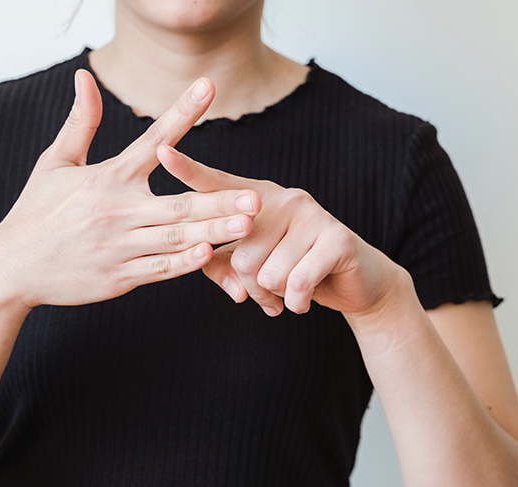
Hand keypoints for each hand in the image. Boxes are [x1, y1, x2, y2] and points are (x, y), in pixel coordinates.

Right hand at [0, 70, 261, 308]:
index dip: (181, 113)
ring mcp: (119, 247)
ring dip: (213, 232)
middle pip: (177, 204)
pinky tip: (209, 255)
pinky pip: (159, 269)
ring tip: (247, 224)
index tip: (208, 88)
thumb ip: (81, 122)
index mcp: (106, 179)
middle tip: (255, 196)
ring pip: (175, 239)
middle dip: (218, 200)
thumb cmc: (36, 213)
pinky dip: (183, 264)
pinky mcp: (119, 277)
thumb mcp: (55, 163)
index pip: (151, 140)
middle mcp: (116, 212)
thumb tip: (84, 77)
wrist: (11, 267)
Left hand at [157, 144, 410, 318]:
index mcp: (259, 199)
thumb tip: (208, 270)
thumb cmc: (295, 270)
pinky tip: (304, 298)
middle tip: (268, 291)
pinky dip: (296, 302)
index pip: (219, 185)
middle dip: (252, 287)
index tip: (162, 152)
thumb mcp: (255, 265)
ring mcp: (313, 215)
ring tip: (289, 290)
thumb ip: (220, 264)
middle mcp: (285, 199)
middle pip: (240, 254)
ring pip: (267, 273)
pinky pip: (296, 282)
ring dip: (275, 296)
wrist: (356, 283)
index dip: (190, 171)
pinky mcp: (337, 238)